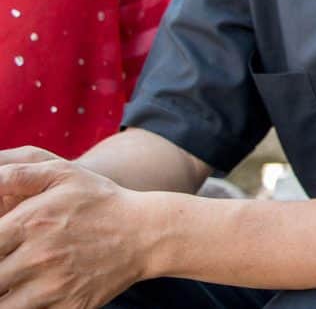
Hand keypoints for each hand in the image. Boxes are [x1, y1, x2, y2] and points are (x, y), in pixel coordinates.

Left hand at [0, 154, 152, 307]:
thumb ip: (15, 173)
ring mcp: (53, 287)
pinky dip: (23, 304)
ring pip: (2, 304)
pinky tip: (30, 291)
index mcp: (30, 223)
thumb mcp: (62, 174)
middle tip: (6, 261)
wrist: (147, 234)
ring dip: (4, 293)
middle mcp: (38, 257)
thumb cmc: (99, 201)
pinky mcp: (67, 307)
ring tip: (13, 278)